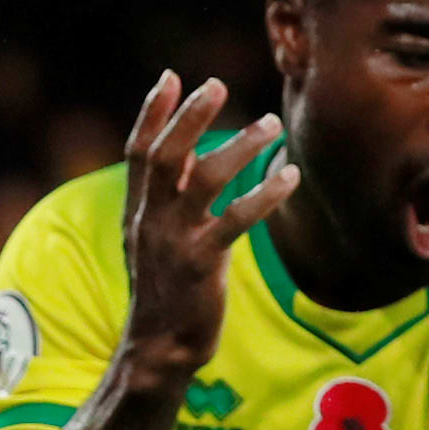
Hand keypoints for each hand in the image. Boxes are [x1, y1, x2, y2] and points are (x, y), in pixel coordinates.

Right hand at [118, 73, 294, 370]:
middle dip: (190, 117)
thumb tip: (186, 162)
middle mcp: (151, 221)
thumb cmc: (165, 295)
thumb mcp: (153, 244)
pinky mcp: (202, 265)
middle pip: (165, 155)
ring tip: (272, 124)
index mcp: (138, 212)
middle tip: (216, 85)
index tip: (171, 78)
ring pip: (203, 178)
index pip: (139, 152)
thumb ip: (166, 203)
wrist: (158, 351)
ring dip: (240, 146)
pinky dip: (265, 194)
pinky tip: (290, 176)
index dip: (153, 114)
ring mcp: (175, 242)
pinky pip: (236, 220)